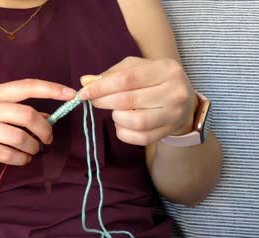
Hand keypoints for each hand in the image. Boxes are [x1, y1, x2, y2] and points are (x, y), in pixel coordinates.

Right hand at [0, 79, 76, 165]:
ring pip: (20, 137)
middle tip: (48, 138)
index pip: (26, 86)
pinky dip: (22, 159)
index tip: (71, 94)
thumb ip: (14, 109)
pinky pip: (8, 155)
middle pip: (28, 115)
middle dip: (45, 129)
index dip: (51, 89)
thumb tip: (48, 118)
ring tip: (33, 150)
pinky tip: (23, 159)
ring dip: (33, 147)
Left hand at [79, 57, 197, 145]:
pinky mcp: (169, 130)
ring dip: (116, 117)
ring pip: (135, 121)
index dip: (101, 87)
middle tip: (94, 101)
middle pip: (128, 100)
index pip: (126, 79)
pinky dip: (124, 133)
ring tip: (114, 111)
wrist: (184, 100)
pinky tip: (122, 124)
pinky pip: (141, 138)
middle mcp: (173, 91)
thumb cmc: (154, 80)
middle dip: (103, 101)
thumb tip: (85, 81)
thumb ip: (111, 74)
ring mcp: (173, 114)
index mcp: (165, 69)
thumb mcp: (136, 68)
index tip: (83, 92)